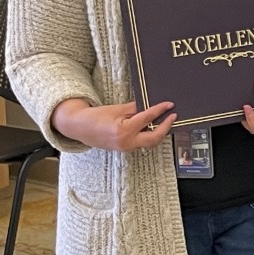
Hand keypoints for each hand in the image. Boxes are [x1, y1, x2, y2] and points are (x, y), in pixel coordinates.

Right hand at [51, 98, 176, 151]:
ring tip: (166, 121)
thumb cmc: (97, 117)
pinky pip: (142, 143)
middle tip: (173, 116)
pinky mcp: (125, 149)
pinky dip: (149, 135)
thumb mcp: (117, 109)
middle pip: (154, 137)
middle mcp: (127, 142)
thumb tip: (150, 105)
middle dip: (166, 127)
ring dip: (159, 132)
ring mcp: (126, 148)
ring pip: (149, 142)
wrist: (81, 128)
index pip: (148, 119)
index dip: (160, 110)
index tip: (169, 104)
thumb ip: (135, 108)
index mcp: (124, 130)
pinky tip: (153, 127)